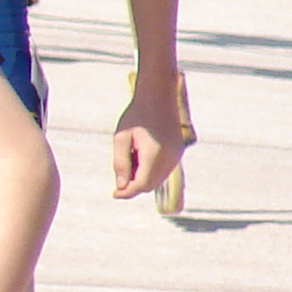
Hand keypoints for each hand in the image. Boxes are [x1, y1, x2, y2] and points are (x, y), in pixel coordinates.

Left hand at [109, 82, 184, 198]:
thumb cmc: (136, 116)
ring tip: (129, 158)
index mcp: (155, 155)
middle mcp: (170, 158)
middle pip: (150, 184)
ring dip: (142, 178)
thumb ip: (120, 163)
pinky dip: (150, 171)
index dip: (127, 192)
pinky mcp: (178, 152)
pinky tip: (139, 155)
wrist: (158, 97)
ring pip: (157, 179)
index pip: (141, 185)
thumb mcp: (121, 138)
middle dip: (133, 185)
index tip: (114, 194)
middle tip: (118, 177)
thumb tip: (120, 186)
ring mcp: (176, 156)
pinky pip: (163, 170)